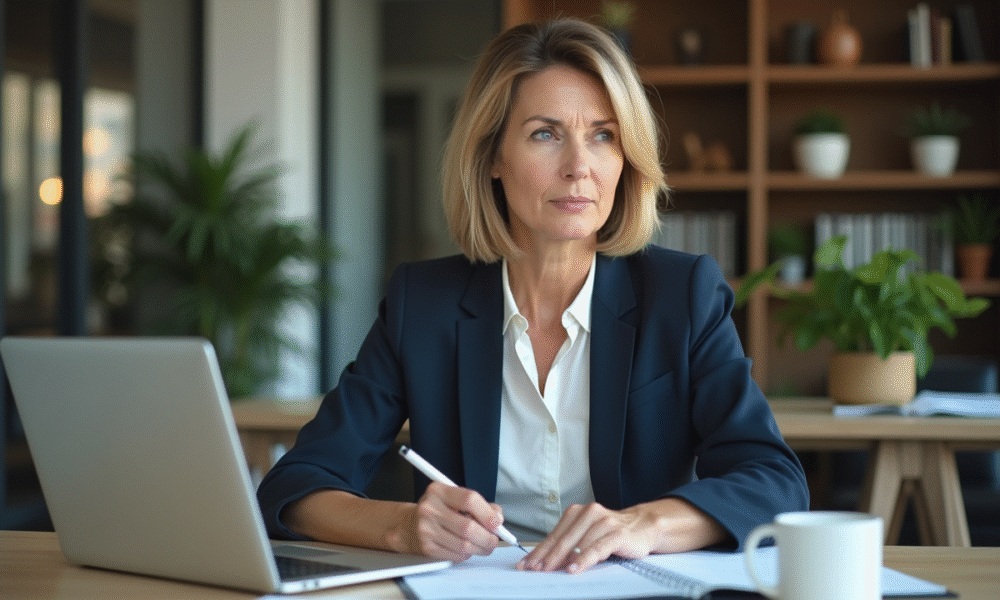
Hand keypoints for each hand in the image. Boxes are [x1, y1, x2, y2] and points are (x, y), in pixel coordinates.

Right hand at [389, 481, 503, 562]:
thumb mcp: (455, 498)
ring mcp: (426, 530)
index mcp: (438, 491)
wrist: (411, 524)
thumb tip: (497, 519)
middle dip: (488, 537)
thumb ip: (480, 505)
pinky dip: (467, 554)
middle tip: (494, 539)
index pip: (469, 499)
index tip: (497, 522)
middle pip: (468, 527)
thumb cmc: (440, 509)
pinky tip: (467, 548)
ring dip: (480, 548)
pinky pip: (456, 555)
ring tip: (484, 545)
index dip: (487, 513)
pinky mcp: (427, 547)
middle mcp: (430, 509)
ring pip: (464, 545)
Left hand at [516, 498, 726, 573]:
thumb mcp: (588, 535)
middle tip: (533, 570)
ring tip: (549, 571)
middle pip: (562, 538)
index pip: (554, 535)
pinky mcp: (617, 533)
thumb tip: (544, 561)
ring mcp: (603, 522)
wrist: (645, 526)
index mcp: (577, 513)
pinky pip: (597, 548)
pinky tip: (574, 569)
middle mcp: (588, 513)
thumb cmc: (613, 533)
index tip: (525, 564)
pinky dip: (584, 560)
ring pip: (577, 543)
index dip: (539, 551)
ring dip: (561, 559)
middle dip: (545, 556)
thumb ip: (570, 544)